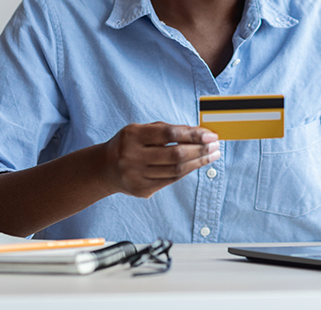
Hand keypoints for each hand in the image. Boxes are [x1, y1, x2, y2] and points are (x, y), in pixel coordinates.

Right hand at [102, 122, 219, 197]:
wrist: (105, 168)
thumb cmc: (130, 143)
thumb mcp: (143, 129)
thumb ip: (169, 130)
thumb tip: (200, 132)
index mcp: (133, 135)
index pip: (169, 134)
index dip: (192, 134)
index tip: (210, 135)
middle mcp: (132, 156)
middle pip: (174, 155)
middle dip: (200, 150)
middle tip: (215, 145)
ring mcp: (135, 175)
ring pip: (175, 171)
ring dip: (198, 162)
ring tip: (212, 155)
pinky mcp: (141, 190)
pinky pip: (170, 181)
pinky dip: (186, 171)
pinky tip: (196, 164)